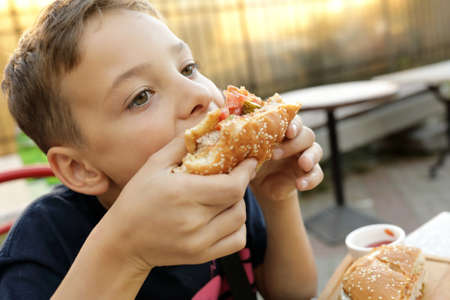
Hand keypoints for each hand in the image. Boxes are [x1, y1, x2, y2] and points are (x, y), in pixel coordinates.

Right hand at [102, 136, 257, 269]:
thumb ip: (183, 142)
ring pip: (239, 220)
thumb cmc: (138, 197)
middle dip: (241, 184)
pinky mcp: (201, 256)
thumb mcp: (155, 164)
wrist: (123, 241)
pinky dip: (237, 227)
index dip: (246, 171)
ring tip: (225, 195)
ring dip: (238, 204)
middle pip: (238, 201)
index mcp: (182, 193)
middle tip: (235, 175)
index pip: (232, 185)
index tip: (249, 160)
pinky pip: (237, 241)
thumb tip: (209, 119)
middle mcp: (193, 221)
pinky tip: (224, 217)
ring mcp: (199, 242)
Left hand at [250, 116, 322, 201]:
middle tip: (275, 154)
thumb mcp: (247, 151)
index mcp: (282, 130)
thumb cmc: (253, 160)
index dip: (293, 123)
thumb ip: (246, 143)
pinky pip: (317, 174)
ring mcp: (305, 155)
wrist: (261, 184)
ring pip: (316, 150)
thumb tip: (236, 138)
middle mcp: (297, 140)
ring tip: (303, 164)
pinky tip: (300, 185)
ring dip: (310, 156)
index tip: (287, 131)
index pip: (293, 120)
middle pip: (306, 134)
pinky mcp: (309, 173)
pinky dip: (311, 179)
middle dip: (294, 143)